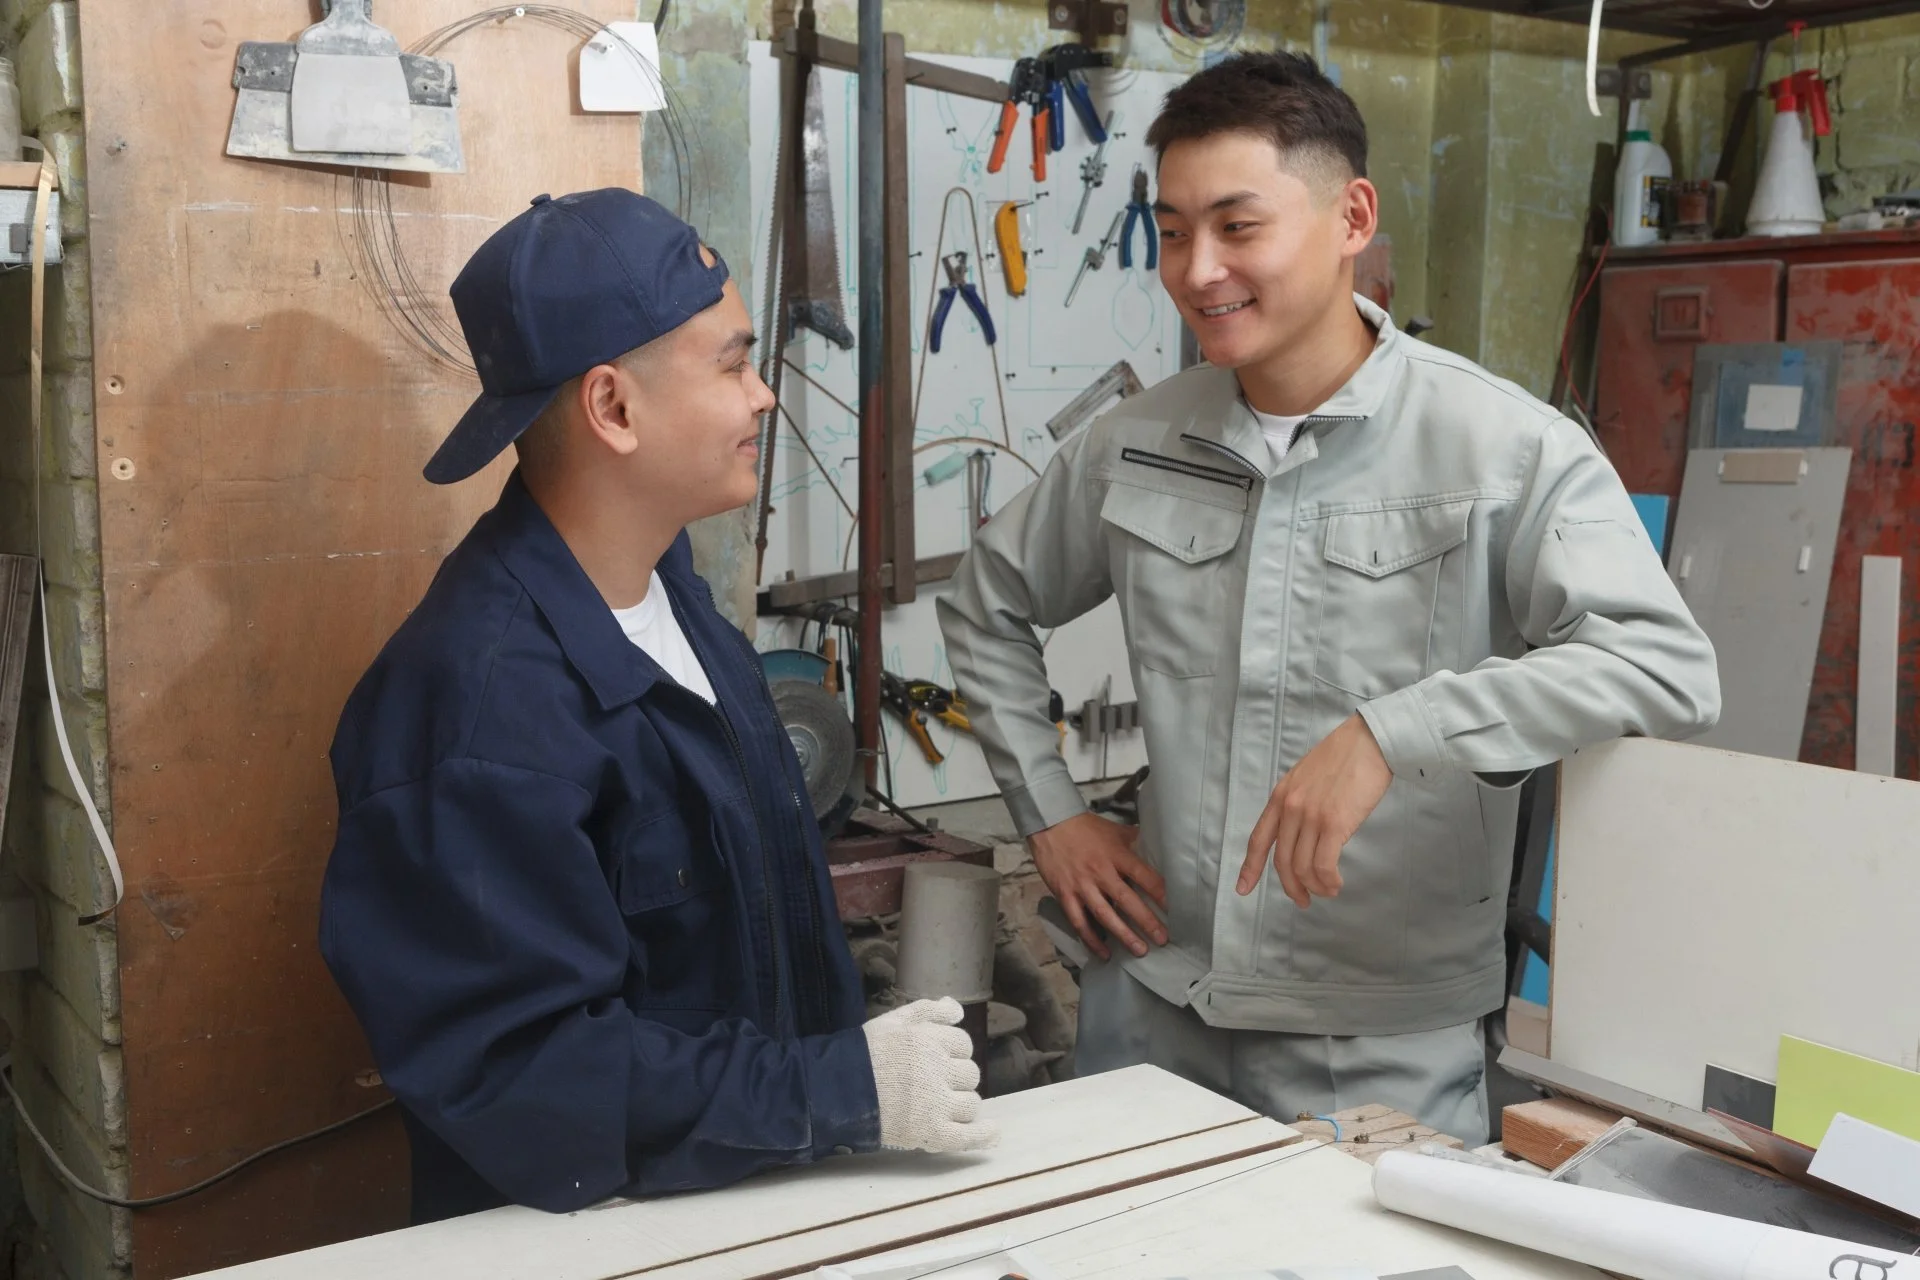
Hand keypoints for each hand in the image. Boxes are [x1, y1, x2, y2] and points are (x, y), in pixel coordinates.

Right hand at [861, 998, 998, 1152]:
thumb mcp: (895, 1020)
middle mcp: (938, 1068)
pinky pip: (967, 1136)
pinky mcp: (931, 1132)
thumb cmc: (865, 1053)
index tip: (939, 1060)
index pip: (962, 1044)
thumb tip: (958, 1009)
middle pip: (969, 1074)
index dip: (952, 1052)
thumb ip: (929, 1011)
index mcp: (931, 1039)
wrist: (837, 1089)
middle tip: (935, 1084)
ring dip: (962, 1104)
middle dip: (956, 1078)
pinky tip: (992, 1133)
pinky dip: (983, 1136)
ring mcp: (937, 1103)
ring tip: (944, 1107)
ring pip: (971, 1103)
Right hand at [1028, 813, 1165, 961]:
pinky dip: (1091, 940)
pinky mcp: (1065, 895)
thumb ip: (1135, 841)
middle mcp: (1101, 872)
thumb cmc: (1085, 828)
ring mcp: (1082, 886)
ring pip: (1104, 915)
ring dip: (1123, 934)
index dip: (1160, 893)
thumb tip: (1159, 846)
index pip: (1143, 876)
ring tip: (1139, 950)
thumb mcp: (1114, 831)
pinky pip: (1079, 922)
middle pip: (1126, 900)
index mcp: (1117, 855)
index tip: (1176, 909)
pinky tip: (1104, 954)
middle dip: (1146, 921)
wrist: (1050, 824)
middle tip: (1162, 939)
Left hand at [1238, 714, 1391, 908]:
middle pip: (1281, 861)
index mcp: (1280, 796)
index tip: (1243, 889)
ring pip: (1302, 867)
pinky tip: (1336, 884)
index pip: (1258, 839)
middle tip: (1303, 901)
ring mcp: (1310, 816)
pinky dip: (1328, 881)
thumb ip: (1297, 802)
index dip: (1250, 868)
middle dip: (1291, 887)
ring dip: (1315, 887)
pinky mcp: (1334, 823)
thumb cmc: (1345, 757)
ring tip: (1327, 891)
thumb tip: (1301, 832)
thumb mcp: (1306, 777)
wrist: (1369, 741)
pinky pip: (1323, 865)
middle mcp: (1290, 808)